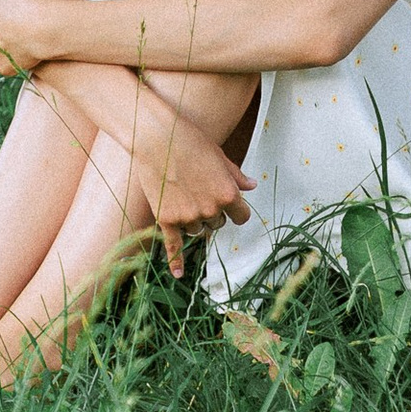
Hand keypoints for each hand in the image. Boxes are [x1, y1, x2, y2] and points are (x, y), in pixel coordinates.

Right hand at [130, 111, 252, 273]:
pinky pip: (174, 247)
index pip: (241, 216)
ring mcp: (188, 216)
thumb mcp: (219, 156)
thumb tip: (253, 185)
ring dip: (194, 220)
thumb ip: (236, 176)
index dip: (237, 210)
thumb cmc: (191, 140)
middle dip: (213, 212)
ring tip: (184, 194)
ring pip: (198, 230)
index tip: (232, 206)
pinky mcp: (167, 220)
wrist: (157, 137)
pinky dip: (176, 261)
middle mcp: (209, 209)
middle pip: (218, 223)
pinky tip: (179, 274)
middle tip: (200, 189)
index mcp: (227, 194)